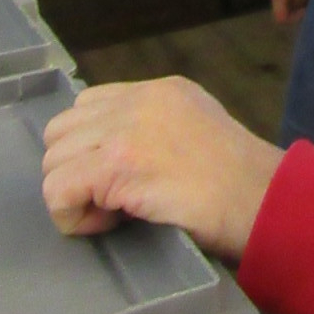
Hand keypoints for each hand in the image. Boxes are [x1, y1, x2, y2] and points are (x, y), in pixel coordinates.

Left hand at [42, 77, 282, 260]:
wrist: (260, 196)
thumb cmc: (239, 179)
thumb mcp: (199, 126)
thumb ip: (158, 126)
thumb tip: (116, 152)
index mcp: (161, 90)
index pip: (89, 105)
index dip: (91, 146)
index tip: (116, 177)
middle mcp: (140, 100)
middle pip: (62, 130)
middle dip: (74, 169)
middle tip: (110, 198)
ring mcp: (126, 130)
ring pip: (53, 161)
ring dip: (73, 194)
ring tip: (113, 212)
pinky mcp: (116, 165)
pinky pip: (57, 192)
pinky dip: (72, 216)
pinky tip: (109, 222)